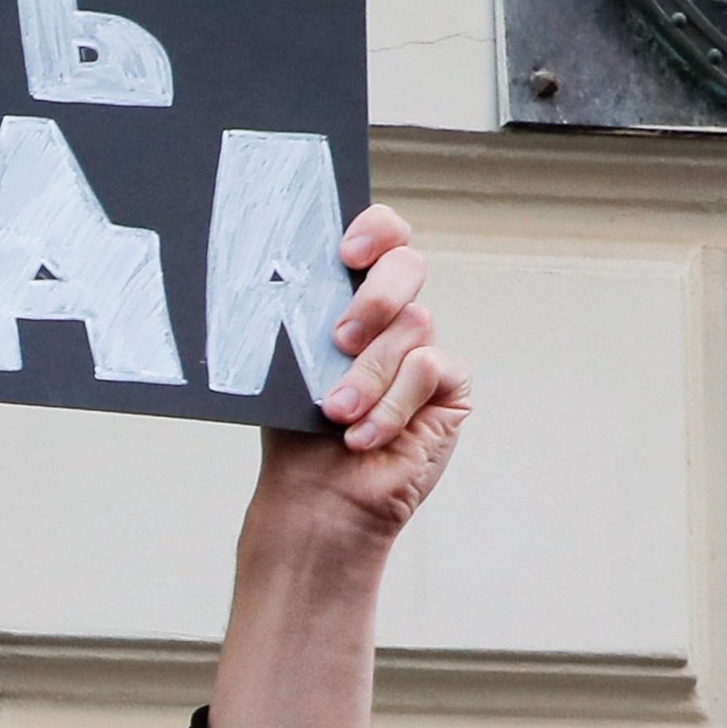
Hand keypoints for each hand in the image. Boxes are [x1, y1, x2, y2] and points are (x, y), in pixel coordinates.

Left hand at [249, 203, 467, 551]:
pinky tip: (366, 435)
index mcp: (350, 297)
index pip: (380, 236)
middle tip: (340, 338)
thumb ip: (302, 319)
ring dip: (368, 374)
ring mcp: (425, 349)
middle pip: (407, 265)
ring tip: (338, 413)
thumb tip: (276, 275)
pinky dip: (392, 404)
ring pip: (414, 324)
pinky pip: (430, 368)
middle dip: (374, 297)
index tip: (346, 255)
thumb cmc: (298, 432)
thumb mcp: (290, 368)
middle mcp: (393, 316)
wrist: (317, 497)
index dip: (375, 229)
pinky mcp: (450, 387)